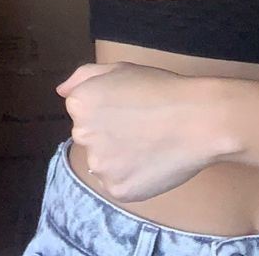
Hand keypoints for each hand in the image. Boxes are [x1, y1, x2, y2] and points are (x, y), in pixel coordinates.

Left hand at [58, 63, 227, 200]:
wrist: (198, 119)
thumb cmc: (162, 89)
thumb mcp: (120, 69)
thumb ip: (83, 76)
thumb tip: (60, 91)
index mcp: (80, 103)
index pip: (83, 112)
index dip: (109, 108)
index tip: (131, 107)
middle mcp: (82, 135)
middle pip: (90, 138)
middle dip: (110, 133)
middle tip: (142, 126)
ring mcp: (99, 165)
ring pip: (104, 163)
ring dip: (119, 158)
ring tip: (149, 144)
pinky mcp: (117, 189)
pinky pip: (118, 184)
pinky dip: (133, 177)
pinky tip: (152, 162)